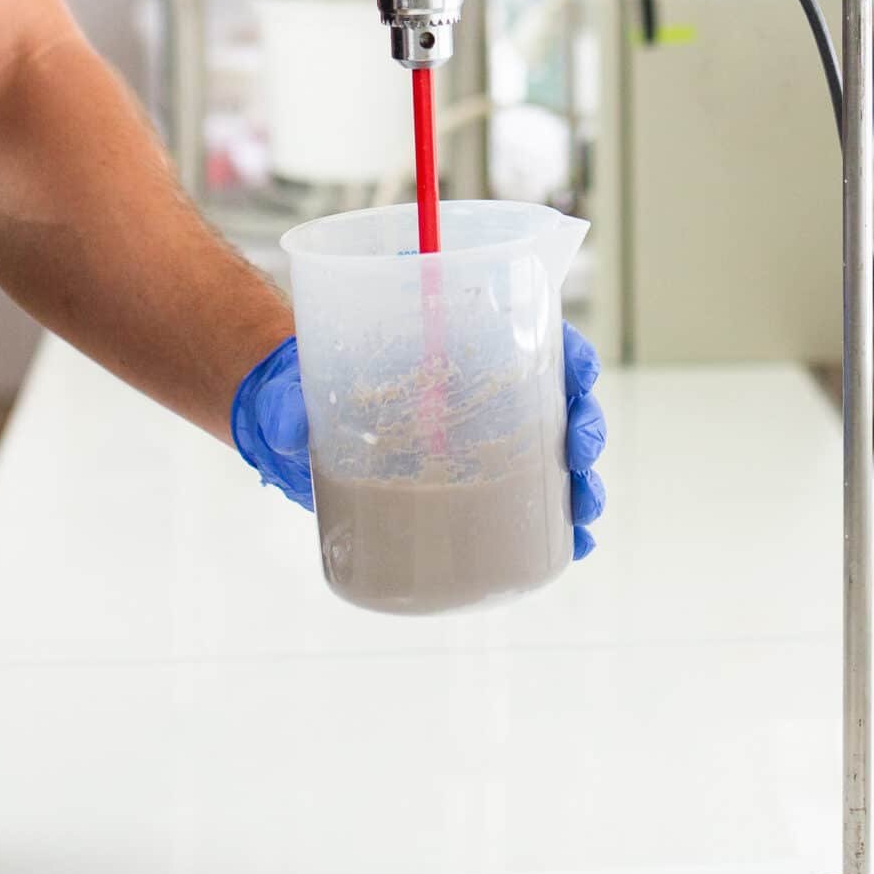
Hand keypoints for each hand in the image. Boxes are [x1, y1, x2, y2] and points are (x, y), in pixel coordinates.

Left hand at [232, 324, 608, 561]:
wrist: (295, 429)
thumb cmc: (306, 387)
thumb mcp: (297, 386)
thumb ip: (289, 402)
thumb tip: (288, 426)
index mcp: (450, 342)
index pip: (529, 331)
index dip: (567, 352)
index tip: (579, 378)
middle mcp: (477, 387)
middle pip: (557, 395)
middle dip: (585, 425)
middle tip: (582, 457)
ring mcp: (481, 438)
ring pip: (555, 450)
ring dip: (582, 479)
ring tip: (585, 512)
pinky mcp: (472, 485)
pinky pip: (532, 500)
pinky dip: (560, 521)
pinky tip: (576, 541)